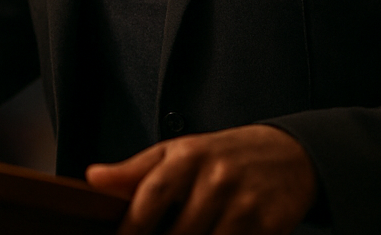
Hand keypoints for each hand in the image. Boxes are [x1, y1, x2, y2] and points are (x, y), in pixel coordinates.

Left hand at [86, 125, 317, 234]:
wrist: (288, 154)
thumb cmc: (221, 156)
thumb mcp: (177, 153)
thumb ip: (135, 171)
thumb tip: (93, 178)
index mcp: (188, 156)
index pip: (150, 197)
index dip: (130, 230)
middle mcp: (216, 178)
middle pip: (176, 234)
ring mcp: (244, 203)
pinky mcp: (268, 225)